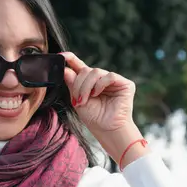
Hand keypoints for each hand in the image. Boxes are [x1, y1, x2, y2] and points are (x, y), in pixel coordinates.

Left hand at [61, 52, 148, 167]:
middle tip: (77, 99)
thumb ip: (72, 85)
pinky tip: (97, 94)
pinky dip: (100, 85)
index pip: (80, 67)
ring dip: (87, 86)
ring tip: (86, 100)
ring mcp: (113, 81)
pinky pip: (109, 76)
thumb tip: (65, 69)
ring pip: (96, 72)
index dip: (71, 59)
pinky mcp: (125, 84)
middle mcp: (101, 80)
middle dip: (79, 84)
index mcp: (90, 83)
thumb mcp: (78, 100)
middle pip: (86, 70)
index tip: (61, 56)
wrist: (107, 130)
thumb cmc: (94, 118)